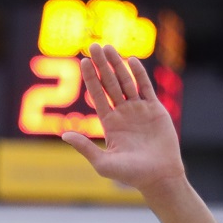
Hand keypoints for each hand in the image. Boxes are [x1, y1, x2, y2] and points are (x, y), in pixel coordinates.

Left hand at [62, 44, 184, 195]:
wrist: (159, 177)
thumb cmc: (131, 175)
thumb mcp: (103, 163)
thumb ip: (85, 147)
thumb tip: (63, 134)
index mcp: (109, 124)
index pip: (97, 95)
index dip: (90, 78)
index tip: (82, 62)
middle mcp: (122, 114)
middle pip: (110, 84)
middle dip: (101, 65)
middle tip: (94, 46)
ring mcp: (139, 110)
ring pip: (126, 82)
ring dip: (117, 65)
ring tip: (109, 48)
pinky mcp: (155, 110)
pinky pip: (145, 88)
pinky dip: (139, 74)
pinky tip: (131, 61)